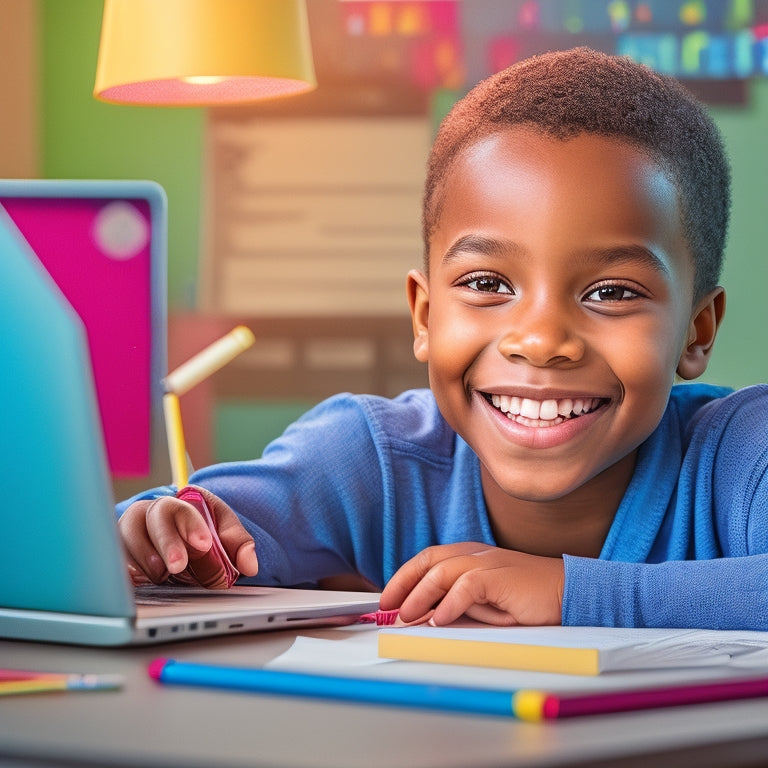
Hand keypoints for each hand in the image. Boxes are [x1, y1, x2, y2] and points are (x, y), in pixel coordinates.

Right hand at [118, 487, 258, 587]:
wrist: (177, 539)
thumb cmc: (199, 532)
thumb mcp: (224, 531)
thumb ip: (238, 543)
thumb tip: (249, 565)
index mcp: (178, 503)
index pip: (181, 507)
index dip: (191, 525)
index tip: (204, 544)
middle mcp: (149, 514)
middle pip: (150, 519)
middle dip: (166, 542)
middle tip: (179, 566)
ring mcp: (130, 534)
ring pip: (126, 538)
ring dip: (144, 558)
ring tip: (161, 575)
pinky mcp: (118, 555)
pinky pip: (113, 561)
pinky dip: (124, 572)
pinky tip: (136, 583)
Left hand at [379, 542, 563, 625]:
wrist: (567, 592)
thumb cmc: (527, 600)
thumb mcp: (485, 603)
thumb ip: (459, 604)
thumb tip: (426, 617)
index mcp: (469, 555)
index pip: (427, 560)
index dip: (404, 577)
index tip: (388, 598)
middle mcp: (474, 554)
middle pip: (428, 561)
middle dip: (402, 583)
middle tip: (388, 609)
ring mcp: (488, 562)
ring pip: (442, 572)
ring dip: (420, 597)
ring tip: (408, 617)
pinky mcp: (500, 576)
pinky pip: (467, 586)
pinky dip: (450, 604)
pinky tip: (440, 620)